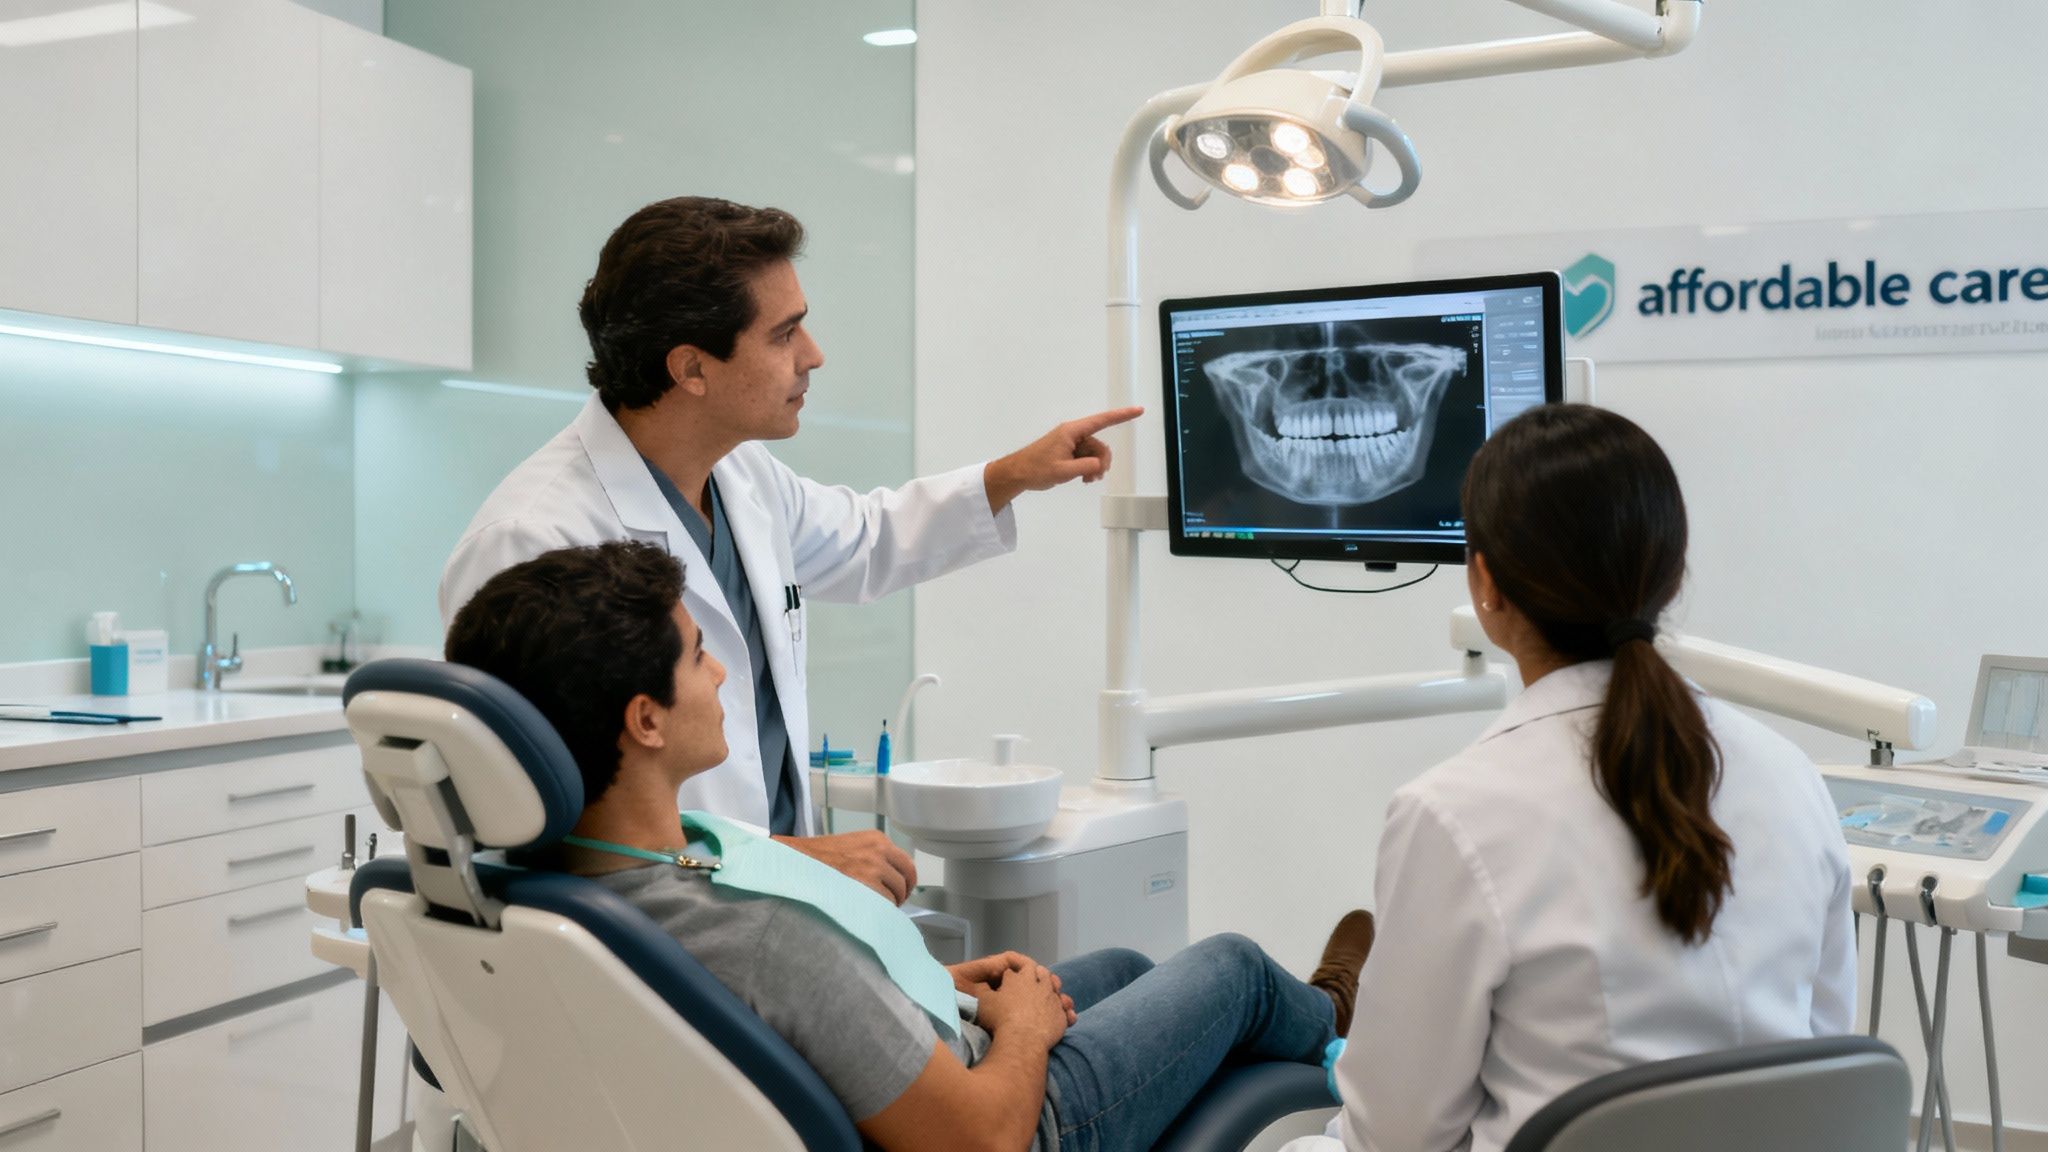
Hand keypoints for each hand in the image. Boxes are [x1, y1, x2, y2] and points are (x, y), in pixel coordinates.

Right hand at [775, 830, 917, 904]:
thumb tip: (889, 878)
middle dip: (899, 895)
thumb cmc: (816, 858)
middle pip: (905, 880)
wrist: (793, 862)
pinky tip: (864, 912)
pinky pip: (883, 905)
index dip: (904, 882)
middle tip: (887, 904)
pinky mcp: (865, 885)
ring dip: (887, 905)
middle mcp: (879, 851)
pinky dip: (878, 911)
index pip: (906, 864)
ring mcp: (873, 868)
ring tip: (871, 909)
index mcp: (877, 839)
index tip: (900, 892)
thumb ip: (872, 856)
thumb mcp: (850, 846)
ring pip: (895, 895)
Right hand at [952, 953, 1075, 1025]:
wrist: (1023, 1039)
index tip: (1007, 980)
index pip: (1015, 969)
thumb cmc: (1000, 1019)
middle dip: (1036, 973)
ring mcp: (1052, 998)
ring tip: (1049, 995)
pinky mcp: (1061, 1014)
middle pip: (1039, 971)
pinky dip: (1066, 1011)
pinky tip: (1066, 1016)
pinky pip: (1066, 1010)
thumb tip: (978, 985)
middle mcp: (1038, 983)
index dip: (1011, 975)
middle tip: (1032, 981)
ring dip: (1053, 988)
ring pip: (1055, 986)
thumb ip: (981, 991)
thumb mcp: (983, 1002)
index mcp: (1018, 978)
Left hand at [983, 407, 1144, 512]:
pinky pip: (1085, 457)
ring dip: (1094, 467)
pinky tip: (1084, 478)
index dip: (1121, 416)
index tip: (1138, 410)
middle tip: (1095, 476)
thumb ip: (1084, 466)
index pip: (1102, 421)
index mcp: (1071, 432)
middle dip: (1101, 460)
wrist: (1017, 474)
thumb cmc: (1036, 469)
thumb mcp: (1062, 471)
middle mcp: (1072, 434)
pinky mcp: (1067, 452)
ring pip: (1093, 453)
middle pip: (1099, 443)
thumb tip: (1099, 464)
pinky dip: (1087, 468)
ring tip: (1086, 480)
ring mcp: (1070, 443)